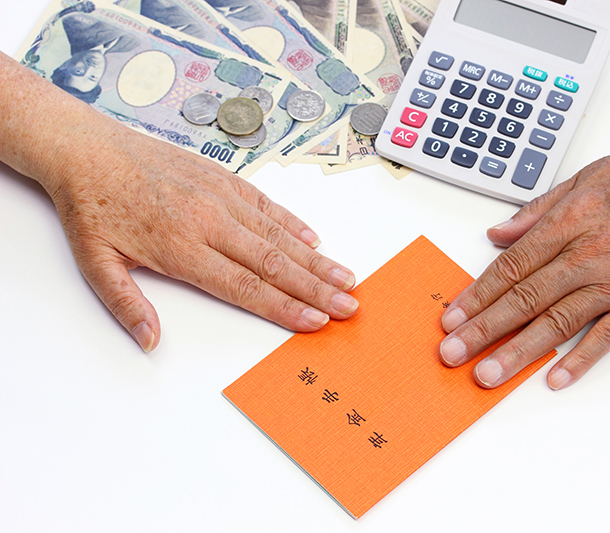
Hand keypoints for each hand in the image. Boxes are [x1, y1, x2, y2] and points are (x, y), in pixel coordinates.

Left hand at [0, 52, 357, 351]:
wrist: (88, 149)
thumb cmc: (92, 206)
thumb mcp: (95, 263)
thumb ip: (126, 305)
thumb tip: (151, 341)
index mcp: (179, 247)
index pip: (244, 286)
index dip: (284, 306)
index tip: (315, 321)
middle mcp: (208, 221)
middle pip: (273, 263)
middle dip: (316, 288)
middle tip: (349, 305)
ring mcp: (220, 197)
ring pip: (279, 234)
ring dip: (316, 259)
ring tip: (347, 277)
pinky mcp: (223, 178)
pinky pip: (267, 205)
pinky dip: (294, 224)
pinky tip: (315, 242)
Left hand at [439, 137, 609, 389]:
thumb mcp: (587, 176)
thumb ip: (538, 210)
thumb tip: (496, 235)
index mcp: (570, 220)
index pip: (511, 265)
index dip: (477, 293)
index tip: (451, 316)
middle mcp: (588, 253)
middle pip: (525, 297)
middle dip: (483, 328)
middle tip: (451, 352)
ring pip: (557, 321)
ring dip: (518, 351)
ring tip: (487, 373)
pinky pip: (608, 336)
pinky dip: (581, 358)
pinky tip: (554, 378)